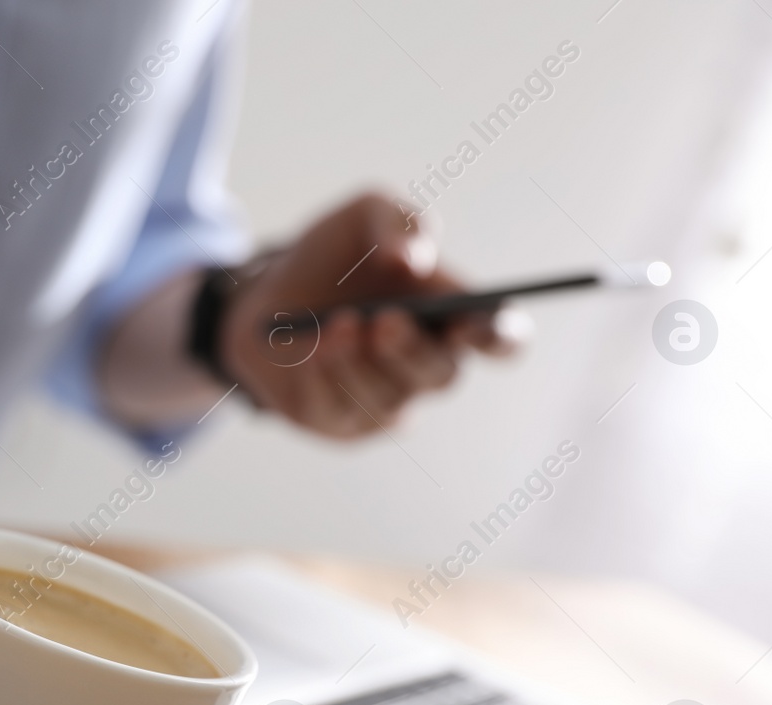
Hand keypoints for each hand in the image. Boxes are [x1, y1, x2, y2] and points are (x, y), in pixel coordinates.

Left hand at [218, 194, 521, 438]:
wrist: (268, 290)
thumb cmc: (336, 256)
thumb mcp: (365, 215)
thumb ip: (400, 222)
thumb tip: (412, 259)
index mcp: (457, 317)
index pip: (503, 341)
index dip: (497, 338)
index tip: (470, 322)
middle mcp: (429, 365)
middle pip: (442, 374)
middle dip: (412, 349)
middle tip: (386, 320)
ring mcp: (387, 400)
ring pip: (386, 396)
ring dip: (358, 361)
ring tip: (338, 325)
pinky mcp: (341, 422)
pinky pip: (338, 409)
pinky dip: (323, 378)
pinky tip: (310, 351)